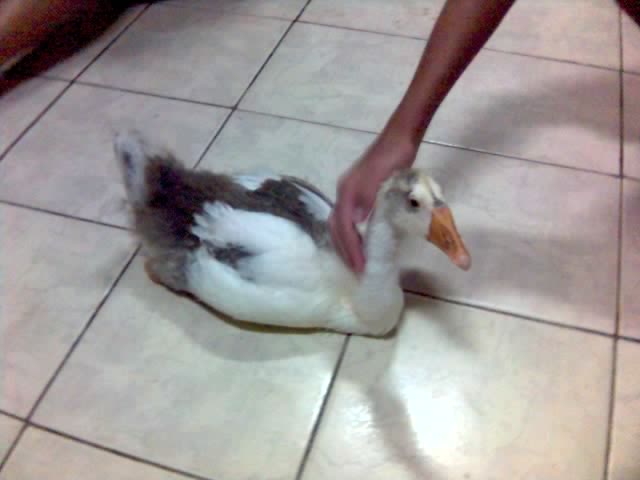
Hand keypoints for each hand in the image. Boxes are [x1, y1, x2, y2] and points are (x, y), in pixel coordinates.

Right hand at [330, 134, 416, 272]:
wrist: (400, 137)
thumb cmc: (394, 158)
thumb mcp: (382, 179)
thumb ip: (368, 200)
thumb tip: (355, 224)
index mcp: (347, 192)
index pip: (345, 228)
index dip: (352, 250)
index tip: (361, 268)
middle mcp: (343, 193)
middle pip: (336, 228)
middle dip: (344, 251)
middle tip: (355, 271)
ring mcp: (349, 191)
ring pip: (340, 224)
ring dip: (345, 244)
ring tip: (355, 261)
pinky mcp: (358, 190)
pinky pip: (347, 218)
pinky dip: (350, 234)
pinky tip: (360, 241)